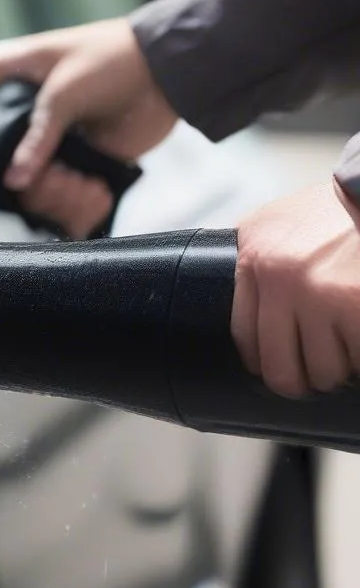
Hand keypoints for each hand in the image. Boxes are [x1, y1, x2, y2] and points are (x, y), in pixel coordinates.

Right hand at [0, 18, 178, 237]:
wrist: (166, 70)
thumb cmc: (108, 60)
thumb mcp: (62, 94)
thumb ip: (35, 139)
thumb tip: (13, 182)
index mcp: (10, 83)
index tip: (6, 161)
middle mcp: (25, 116)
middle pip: (5, 166)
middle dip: (35, 182)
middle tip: (61, 178)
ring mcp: (52, 142)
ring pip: (35, 188)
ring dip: (58, 197)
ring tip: (83, 186)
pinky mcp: (79, 162)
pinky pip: (65, 196)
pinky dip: (78, 204)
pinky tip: (94, 190)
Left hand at [233, 180, 359, 396]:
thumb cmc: (331, 208)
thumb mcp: (274, 223)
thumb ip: (255, 259)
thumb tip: (240, 300)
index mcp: (255, 262)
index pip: (244, 339)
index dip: (262, 361)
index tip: (277, 365)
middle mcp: (282, 282)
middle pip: (282, 369)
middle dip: (302, 380)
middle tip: (316, 372)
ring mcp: (322, 296)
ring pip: (325, 371)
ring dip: (340, 369)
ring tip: (345, 347)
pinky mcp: (357, 305)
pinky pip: (357, 360)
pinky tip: (358, 338)